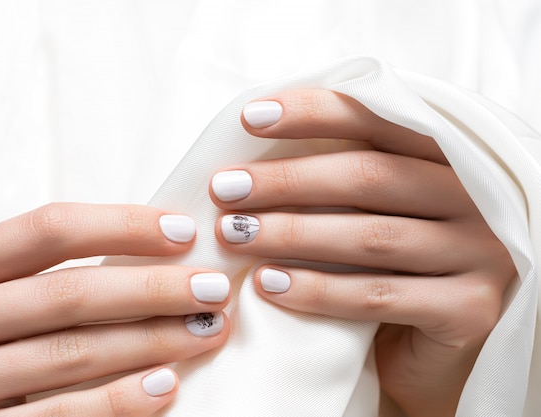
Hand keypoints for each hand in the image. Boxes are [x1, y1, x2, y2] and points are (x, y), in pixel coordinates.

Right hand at [0, 203, 229, 416]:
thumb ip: (51, 277)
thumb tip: (157, 258)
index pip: (47, 230)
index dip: (123, 226)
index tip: (183, 233)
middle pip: (68, 293)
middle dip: (152, 288)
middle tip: (211, 288)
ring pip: (71, 354)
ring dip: (152, 340)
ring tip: (205, 329)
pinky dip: (118, 401)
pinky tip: (165, 385)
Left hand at [210, 90, 514, 415]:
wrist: (439, 349)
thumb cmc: (397, 265)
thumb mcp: (379, 210)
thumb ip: (346, 175)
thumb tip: (261, 142)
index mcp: (453, 159)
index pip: (380, 120)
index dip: (314, 113)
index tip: (250, 117)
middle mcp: (475, 200)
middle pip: (370, 178)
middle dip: (287, 180)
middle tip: (225, 188)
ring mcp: (480, 255)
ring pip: (370, 237)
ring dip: (291, 234)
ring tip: (233, 233)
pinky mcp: (469, 311)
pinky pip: (377, 295)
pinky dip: (317, 290)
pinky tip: (268, 284)